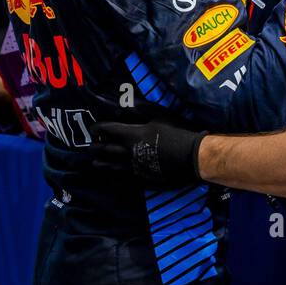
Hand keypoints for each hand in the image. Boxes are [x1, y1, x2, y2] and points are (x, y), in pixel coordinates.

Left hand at [90, 119, 207, 186]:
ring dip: (100, 163)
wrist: (193, 158)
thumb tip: (123, 104)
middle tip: (92, 145)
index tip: (93, 128)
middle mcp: (127, 152)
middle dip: (95, 146)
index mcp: (131, 134)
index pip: (107, 129)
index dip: (97, 127)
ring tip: (95, 162)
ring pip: (108, 167)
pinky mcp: (140, 180)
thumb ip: (140, 109)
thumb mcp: (160, 115)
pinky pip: (120, 178)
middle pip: (104, 150)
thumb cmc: (178, 132)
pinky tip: (112, 174)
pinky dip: (112, 175)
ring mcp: (132, 169)